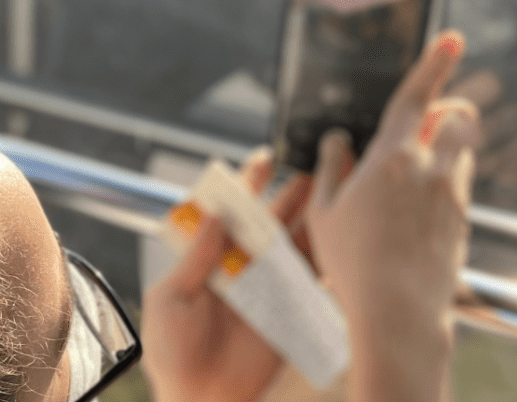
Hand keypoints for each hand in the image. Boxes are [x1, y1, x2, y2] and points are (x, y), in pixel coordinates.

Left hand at [141, 150, 312, 401]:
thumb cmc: (172, 355)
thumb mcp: (171, 299)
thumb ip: (196, 258)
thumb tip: (215, 216)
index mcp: (212, 261)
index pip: (232, 214)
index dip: (247, 185)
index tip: (265, 160)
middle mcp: (245, 271)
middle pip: (273, 223)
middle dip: (294, 194)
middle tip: (315, 168)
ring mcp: (271, 292)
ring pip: (299, 246)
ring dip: (317, 220)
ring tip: (336, 193)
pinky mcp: (292, 315)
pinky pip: (316, 283)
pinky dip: (332, 260)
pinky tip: (346, 240)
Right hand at [304, 30, 477, 401]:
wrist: (398, 314)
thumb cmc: (353, 264)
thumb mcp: (323, 213)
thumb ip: (331, 168)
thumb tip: (337, 142)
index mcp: (391, 159)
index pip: (416, 97)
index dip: (434, 63)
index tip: (452, 40)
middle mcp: (430, 169)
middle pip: (459, 117)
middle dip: (452, 108)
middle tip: (432, 118)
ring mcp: (453, 195)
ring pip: (462, 152)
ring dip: (446, 149)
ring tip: (415, 175)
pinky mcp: (463, 222)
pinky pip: (459, 187)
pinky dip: (444, 185)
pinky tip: (416, 214)